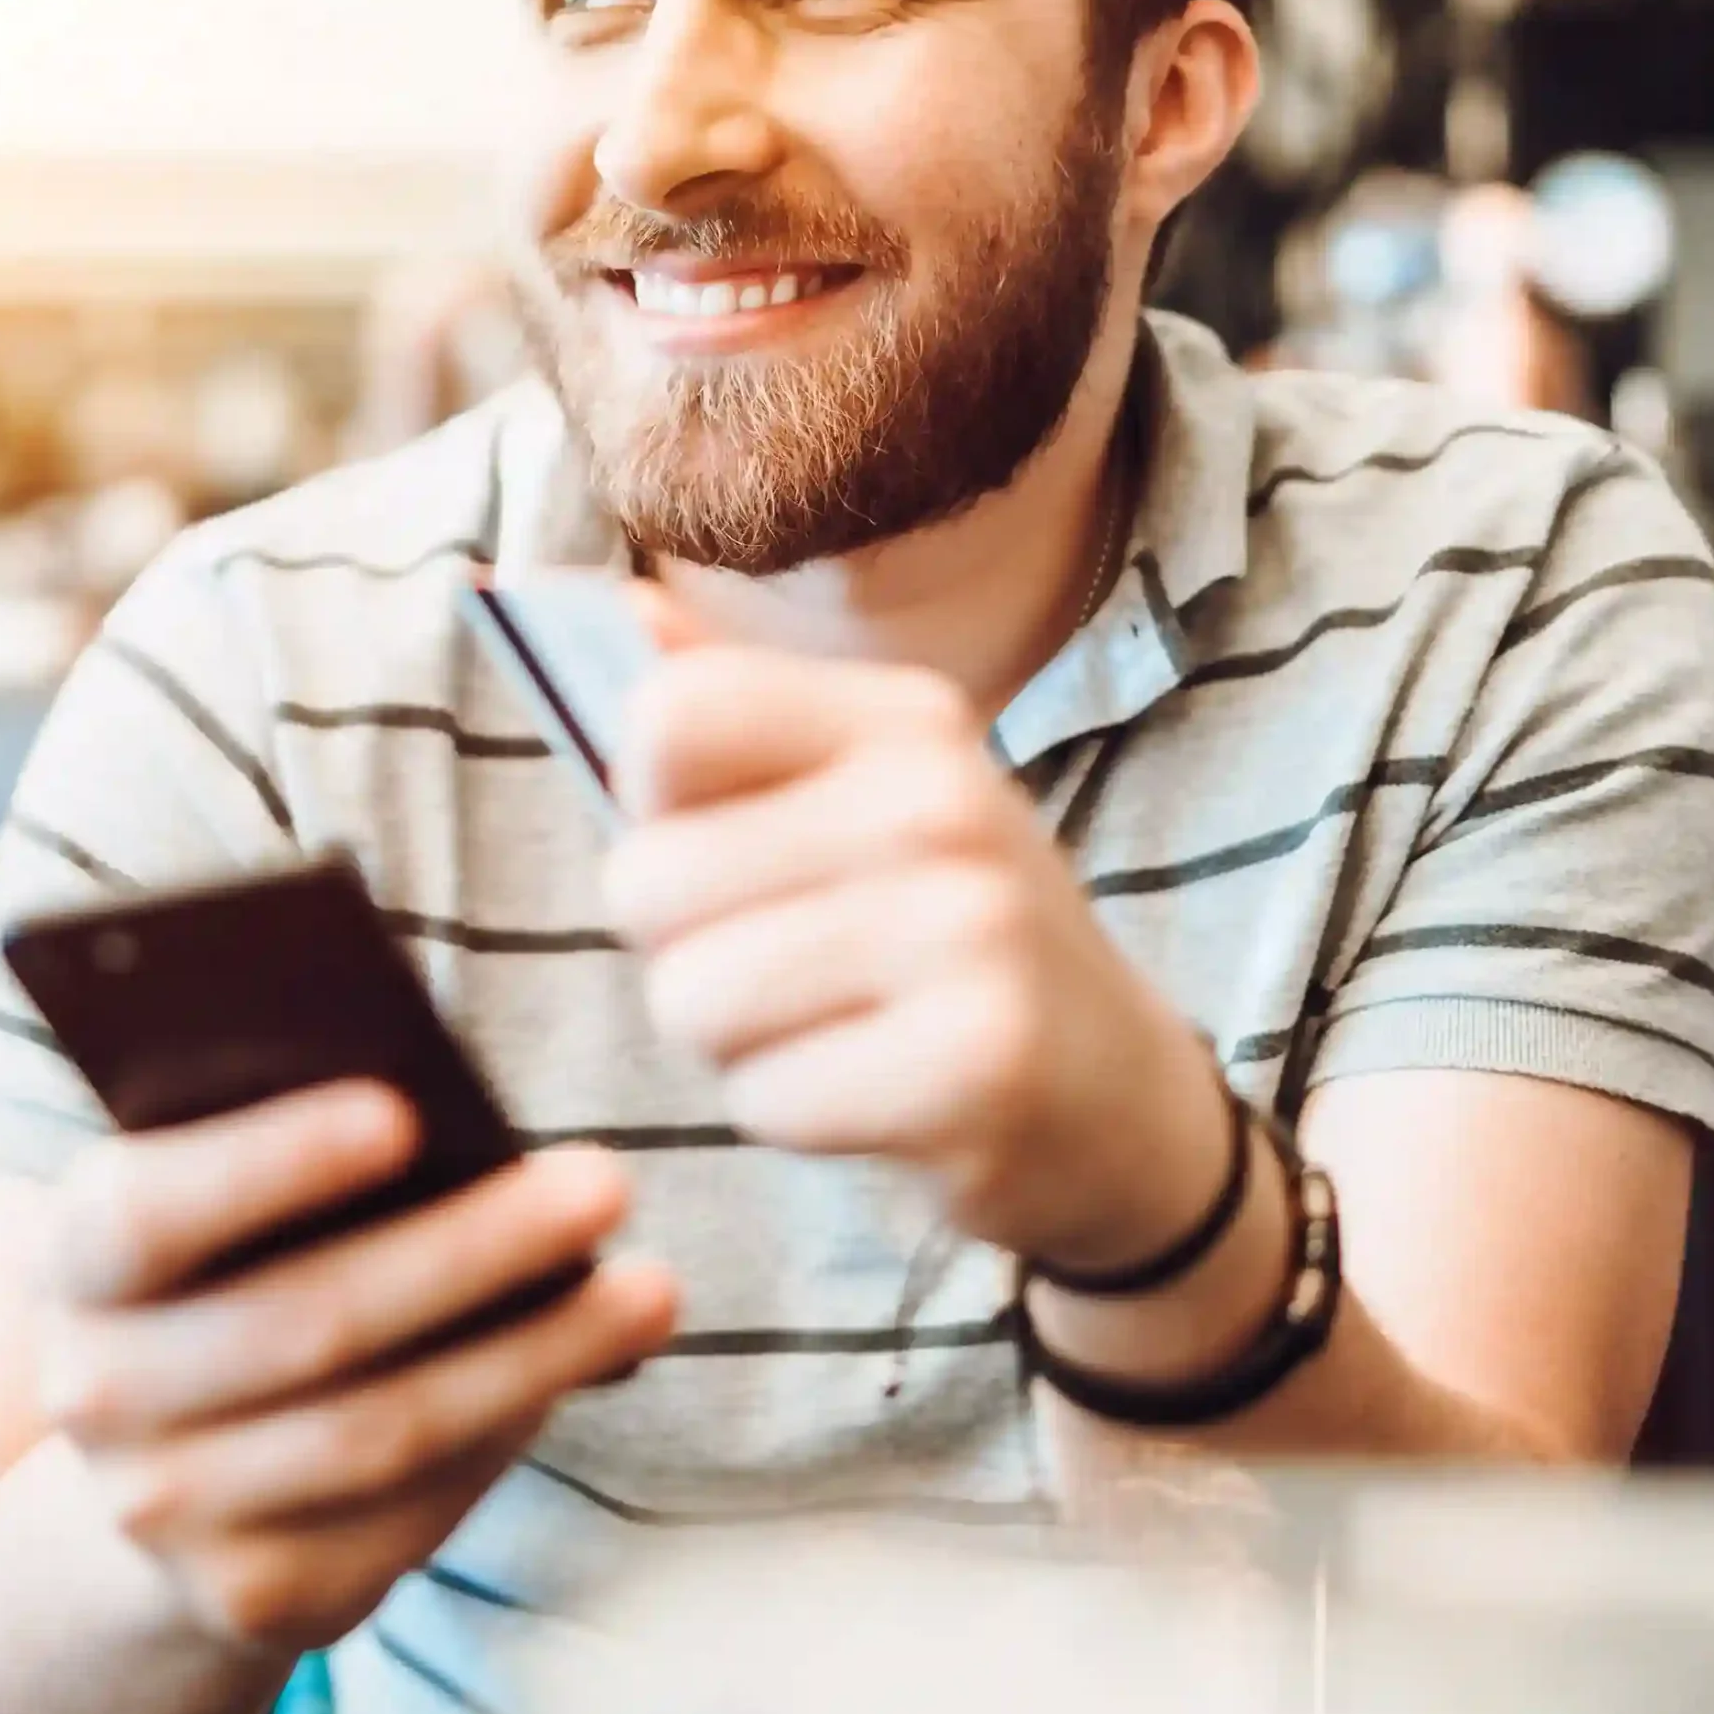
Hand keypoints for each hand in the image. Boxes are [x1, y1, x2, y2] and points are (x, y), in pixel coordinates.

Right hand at [37, 1083, 676, 1654]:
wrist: (153, 1460)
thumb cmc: (240, 1257)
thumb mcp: (231, 1185)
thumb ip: (302, 1136)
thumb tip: (460, 1113)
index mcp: (79, 1259)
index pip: (152, 1212)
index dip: (270, 1162)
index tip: (403, 1112)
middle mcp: (98, 1397)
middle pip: (305, 1324)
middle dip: (472, 1251)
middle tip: (609, 1179)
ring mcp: (169, 1514)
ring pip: (381, 1432)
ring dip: (534, 1356)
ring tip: (655, 1288)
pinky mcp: (258, 1597)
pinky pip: (409, 1512)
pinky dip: (509, 1429)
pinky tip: (589, 1365)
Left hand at [602, 639, 1233, 1272]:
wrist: (1116, 1092)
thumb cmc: (944, 933)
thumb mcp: (862, 795)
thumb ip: (729, 704)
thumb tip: (596, 598)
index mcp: (906, 719)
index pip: (670, 716)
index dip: (648, 805)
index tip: (720, 843)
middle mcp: (943, 801)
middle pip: (648, 881)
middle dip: (684, 951)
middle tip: (795, 966)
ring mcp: (971, 930)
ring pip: (691, 998)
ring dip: (736, 1042)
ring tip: (836, 1025)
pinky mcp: (978, 1063)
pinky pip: (767, 1098)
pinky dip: (797, 1114)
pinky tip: (880, 1093)